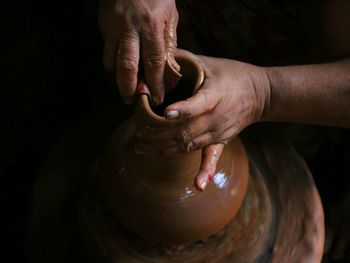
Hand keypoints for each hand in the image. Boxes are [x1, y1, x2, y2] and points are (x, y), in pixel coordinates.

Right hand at [99, 0, 178, 104]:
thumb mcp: (170, 15)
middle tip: (132, 102)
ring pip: (111, 62)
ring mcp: (114, 27)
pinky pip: (105, 52)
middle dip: (129, 88)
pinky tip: (115, 75)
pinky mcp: (103, 25)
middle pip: (127, 67)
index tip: (157, 98)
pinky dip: (109, 67)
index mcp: (152, 26)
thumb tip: (168, 68)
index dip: (155, 84)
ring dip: (116, 81)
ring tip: (123, 91)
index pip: (154, 62)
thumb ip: (168, 42)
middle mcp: (130, 28)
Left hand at [135, 50, 269, 189]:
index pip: (199, 103)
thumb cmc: (232, 74)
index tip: (165, 113)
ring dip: (165, 149)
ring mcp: (220, 131)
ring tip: (141, 148)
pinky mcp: (221, 140)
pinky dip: (204, 171)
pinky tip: (198, 185)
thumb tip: (157, 58)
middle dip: (159, 136)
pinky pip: (212, 157)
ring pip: (190, 144)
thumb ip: (184, 59)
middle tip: (137, 136)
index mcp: (216, 94)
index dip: (184, 109)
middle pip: (187, 130)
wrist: (260, 93)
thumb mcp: (210, 62)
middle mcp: (218, 116)